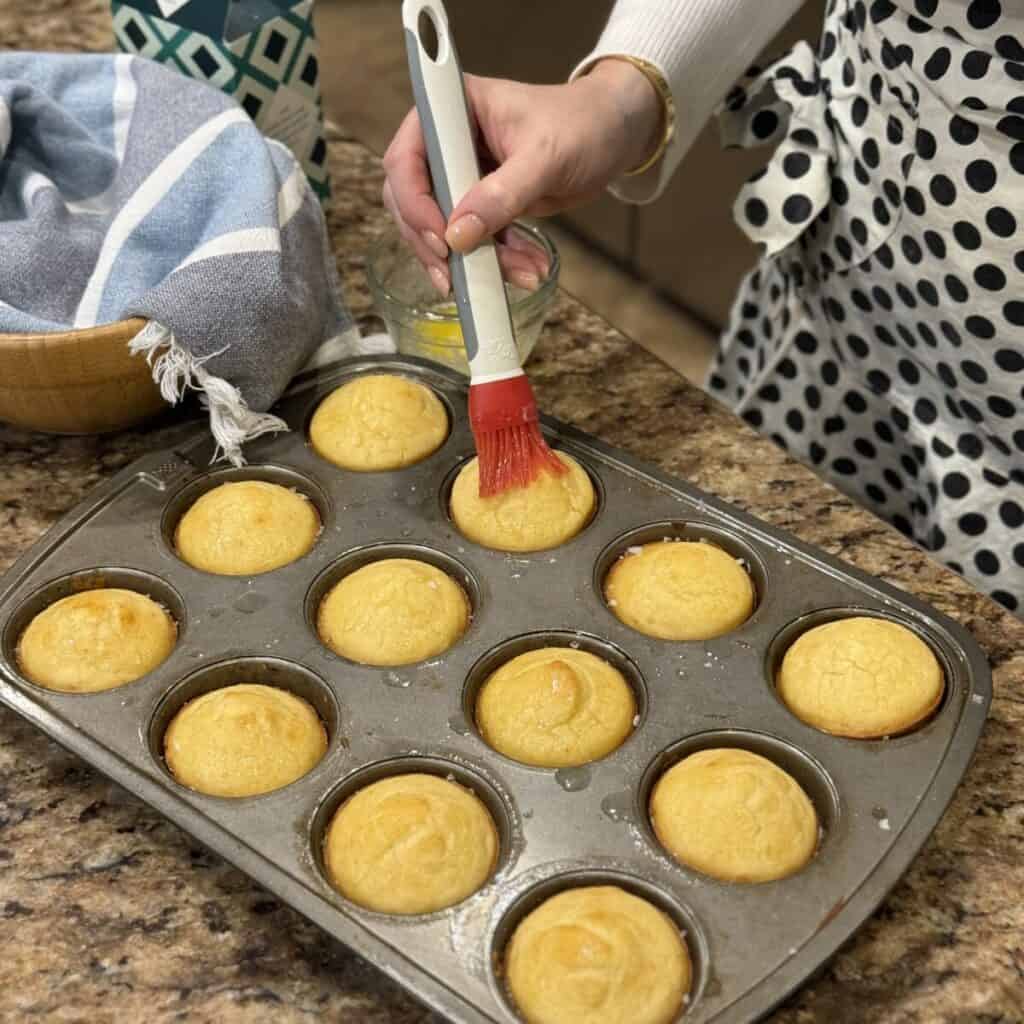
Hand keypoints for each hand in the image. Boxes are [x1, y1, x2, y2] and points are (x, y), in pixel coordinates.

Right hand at [381, 58, 661, 294]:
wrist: (613, 136)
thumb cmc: (582, 125)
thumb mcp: (544, 158)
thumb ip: (502, 195)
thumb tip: (458, 236)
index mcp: (451, 111)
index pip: (405, 159)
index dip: (414, 203)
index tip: (442, 240)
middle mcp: (446, 142)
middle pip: (410, 201)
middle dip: (433, 243)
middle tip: (456, 276)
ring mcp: (461, 175)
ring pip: (440, 229)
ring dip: (471, 260)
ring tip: (517, 274)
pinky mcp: (480, 203)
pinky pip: (473, 240)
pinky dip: (495, 261)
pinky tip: (526, 271)